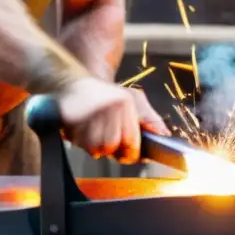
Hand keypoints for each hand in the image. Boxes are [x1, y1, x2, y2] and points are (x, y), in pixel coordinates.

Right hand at [54, 78, 168, 163]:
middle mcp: (106, 107)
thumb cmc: (107, 95)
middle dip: (112, 147)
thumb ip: (150, 118)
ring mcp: (87, 113)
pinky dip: (82, 142)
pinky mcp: (70, 120)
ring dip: (96, 145)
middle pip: (112, 147)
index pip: (132, 143)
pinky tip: (85, 129)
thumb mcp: (134, 99)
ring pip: (96, 148)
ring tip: (96, 131)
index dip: (131, 151)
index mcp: (124, 103)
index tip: (129, 149)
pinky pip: (80, 144)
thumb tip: (164, 134)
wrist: (75, 83)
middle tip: (109, 135)